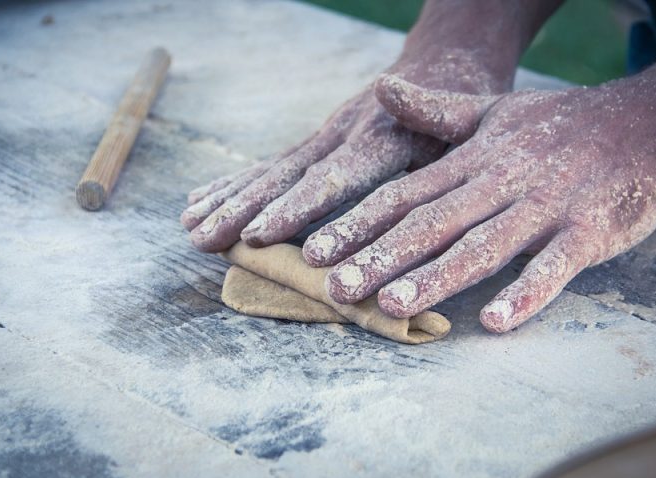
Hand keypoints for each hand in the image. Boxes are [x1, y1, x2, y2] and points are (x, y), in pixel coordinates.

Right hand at [181, 88, 449, 251]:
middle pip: (288, 176)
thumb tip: (420, 210)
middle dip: (244, 210)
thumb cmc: (464, 110)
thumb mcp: (465, 132)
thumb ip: (437, 162)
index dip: (296, 207)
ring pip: (272, 170)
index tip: (259, 234)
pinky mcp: (319, 140)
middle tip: (203, 239)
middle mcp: (346, 136)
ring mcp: (327, 136)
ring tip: (189, 225)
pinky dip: (236, 182)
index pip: (333, 177)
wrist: (443, 60)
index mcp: (384, 139)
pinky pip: (272, 164)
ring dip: (229, 199)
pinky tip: (201, 199)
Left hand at [308, 41, 655, 331]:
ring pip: (482, 247)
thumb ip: (436, 111)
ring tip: (392, 305)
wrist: (646, 122)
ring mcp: (545, 208)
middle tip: (335, 289)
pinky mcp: (589, 233)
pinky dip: (526, 294)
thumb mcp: (493, 110)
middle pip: (431, 225)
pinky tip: (493, 322)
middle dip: (379, 258)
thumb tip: (383, 90)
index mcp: (473, 160)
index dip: (358, 223)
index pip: (405, 195)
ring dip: (436, 278)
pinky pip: (554, 267)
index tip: (316, 251)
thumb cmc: (560, 124)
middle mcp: (501, 183)